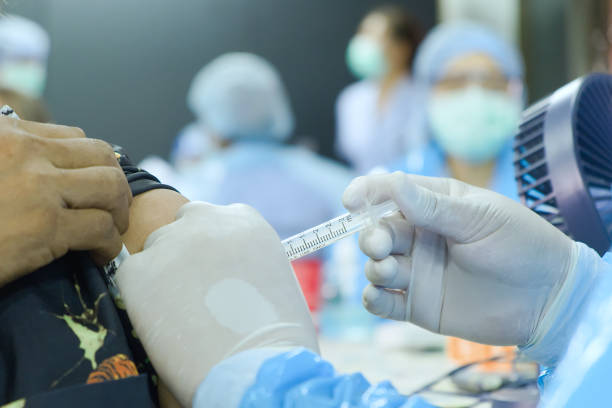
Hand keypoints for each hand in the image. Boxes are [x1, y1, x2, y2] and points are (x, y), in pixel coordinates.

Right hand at [0, 118, 131, 284]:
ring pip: (110, 186)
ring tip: (112, 231)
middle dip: (116, 182)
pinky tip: (100, 256)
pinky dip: (109, 243)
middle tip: (113, 208)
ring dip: (120, 210)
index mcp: (5, 134)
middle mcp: (25, 151)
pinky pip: (101, 227)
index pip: (72, 138)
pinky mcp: (45, 226)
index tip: (92, 187)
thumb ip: (10, 159)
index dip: (91, 164)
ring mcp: (38, 187)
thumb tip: (38, 159)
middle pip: (102, 155)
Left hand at [116, 202, 317, 406]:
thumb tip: (220, 267)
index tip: (213, 270)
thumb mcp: (271, 276)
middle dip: (185, 255)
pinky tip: (164, 322)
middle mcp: (206, 219)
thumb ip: (243, 258)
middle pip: (181, 228)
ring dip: (163, 274)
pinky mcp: (139, 270)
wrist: (255, 362)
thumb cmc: (275, 332)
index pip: (214, 218)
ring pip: (155, 250)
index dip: (212, 248)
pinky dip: (142, 297)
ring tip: (181, 313)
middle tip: (192, 292)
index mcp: (244, 219)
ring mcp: (170, 242)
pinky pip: (132, 277)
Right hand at [343, 172, 576, 345]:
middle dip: (372, 236)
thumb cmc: (520, 245)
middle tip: (381, 246)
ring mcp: (417, 271)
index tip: (351, 201)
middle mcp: (420, 236)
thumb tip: (392, 181)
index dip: (366, 193)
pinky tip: (378, 296)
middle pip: (377, 231)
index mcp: (433, 204)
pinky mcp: (417, 304)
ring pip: (376, 265)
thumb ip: (433, 206)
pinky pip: (382, 301)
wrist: (548, 297)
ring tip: (389, 271)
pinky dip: (373, 298)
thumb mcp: (478, 218)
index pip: (389, 192)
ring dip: (374, 266)